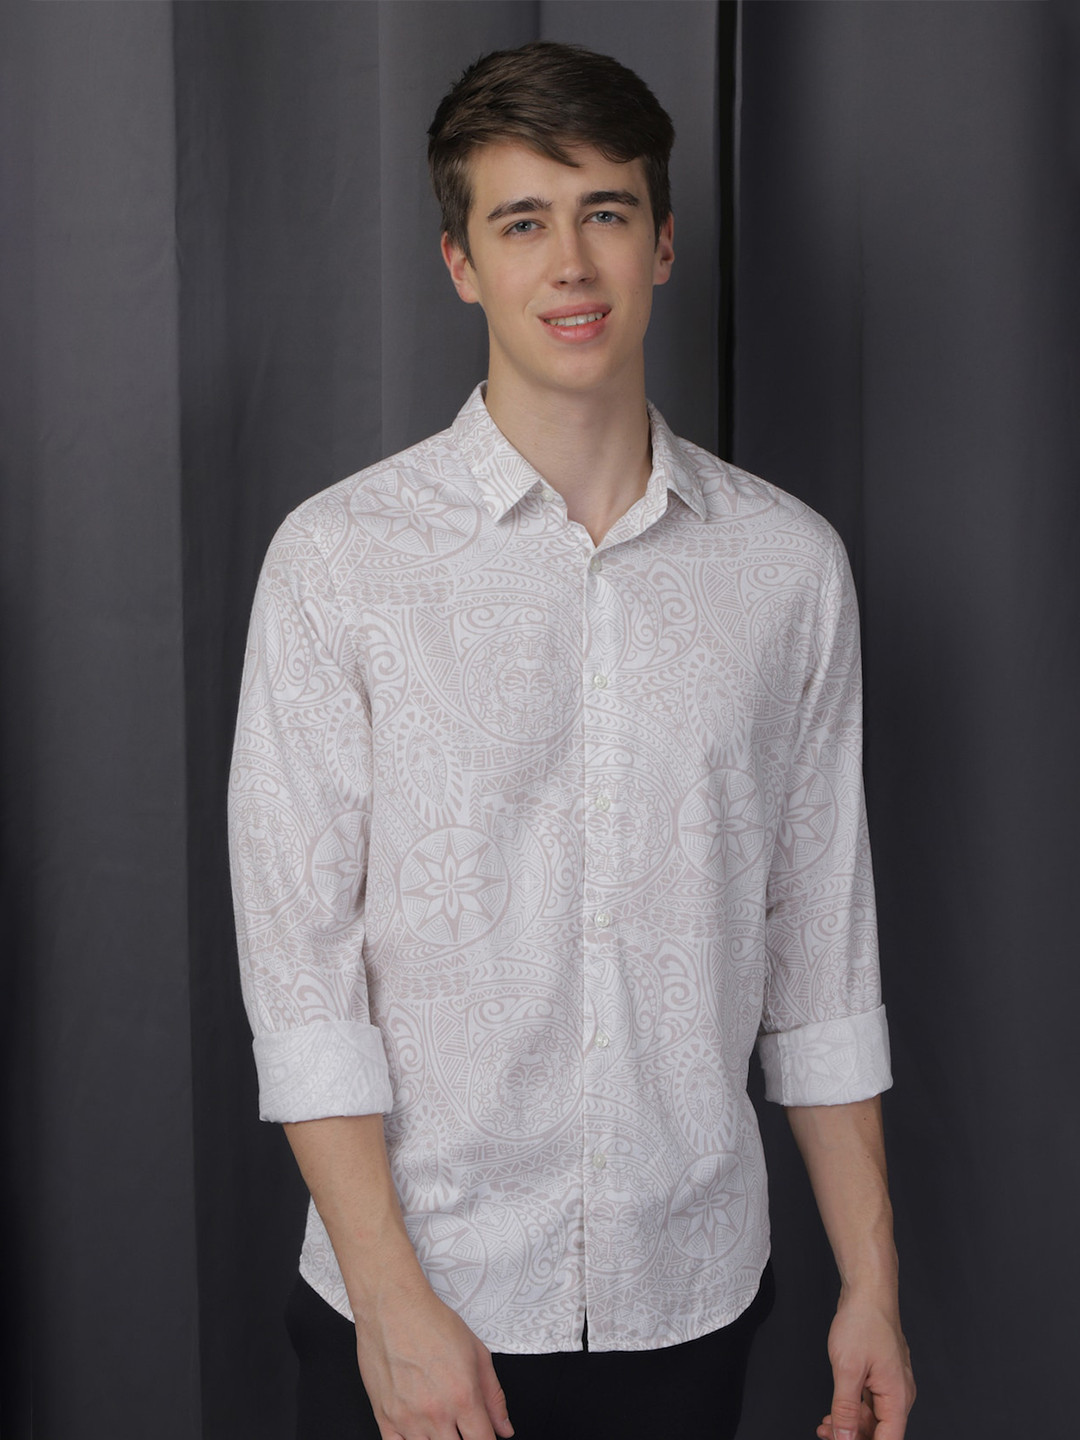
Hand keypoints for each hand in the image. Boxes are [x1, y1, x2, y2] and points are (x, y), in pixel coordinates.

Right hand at [355, 1281, 513, 1439]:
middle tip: (462, 1428)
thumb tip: (505, 1429)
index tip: (483, 1435)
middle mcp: (436, 1413)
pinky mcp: (384, 1418)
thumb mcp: (477, 1352)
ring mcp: (408, 1419)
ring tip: (441, 1425)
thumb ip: (494, 1396)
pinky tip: (419, 1433)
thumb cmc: (432, 1323)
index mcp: (463, 1397)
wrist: (393, 1307)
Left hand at [815, 1291, 914, 1439]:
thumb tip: (844, 1438)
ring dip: (851, 1426)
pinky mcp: (881, 1376)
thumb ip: (845, 1409)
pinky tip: (835, 1412)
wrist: (868, 1290)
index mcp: (898, 1397)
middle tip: (827, 1434)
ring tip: (826, 1426)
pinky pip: (870, 1403)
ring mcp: (891, 1384)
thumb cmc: (863, 1321)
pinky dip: (853, 1410)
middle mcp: (899, 1394)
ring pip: (874, 1419)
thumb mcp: (848, 1369)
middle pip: (881, 1432)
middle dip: (854, 1437)